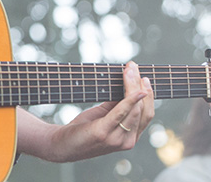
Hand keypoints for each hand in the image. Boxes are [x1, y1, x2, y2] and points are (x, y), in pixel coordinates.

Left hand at [16, 61, 154, 162]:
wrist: (61, 145)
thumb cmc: (82, 129)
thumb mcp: (103, 116)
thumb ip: (117, 105)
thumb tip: (127, 84)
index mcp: (130, 137)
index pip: (147, 114)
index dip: (148, 95)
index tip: (144, 76)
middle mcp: (127, 141)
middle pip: (142, 110)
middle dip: (140, 86)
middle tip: (134, 66)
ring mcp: (116, 139)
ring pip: (134, 109)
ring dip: (133, 86)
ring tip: (130, 69)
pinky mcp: (103, 133)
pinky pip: (121, 112)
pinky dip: (129, 99)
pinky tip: (133, 89)